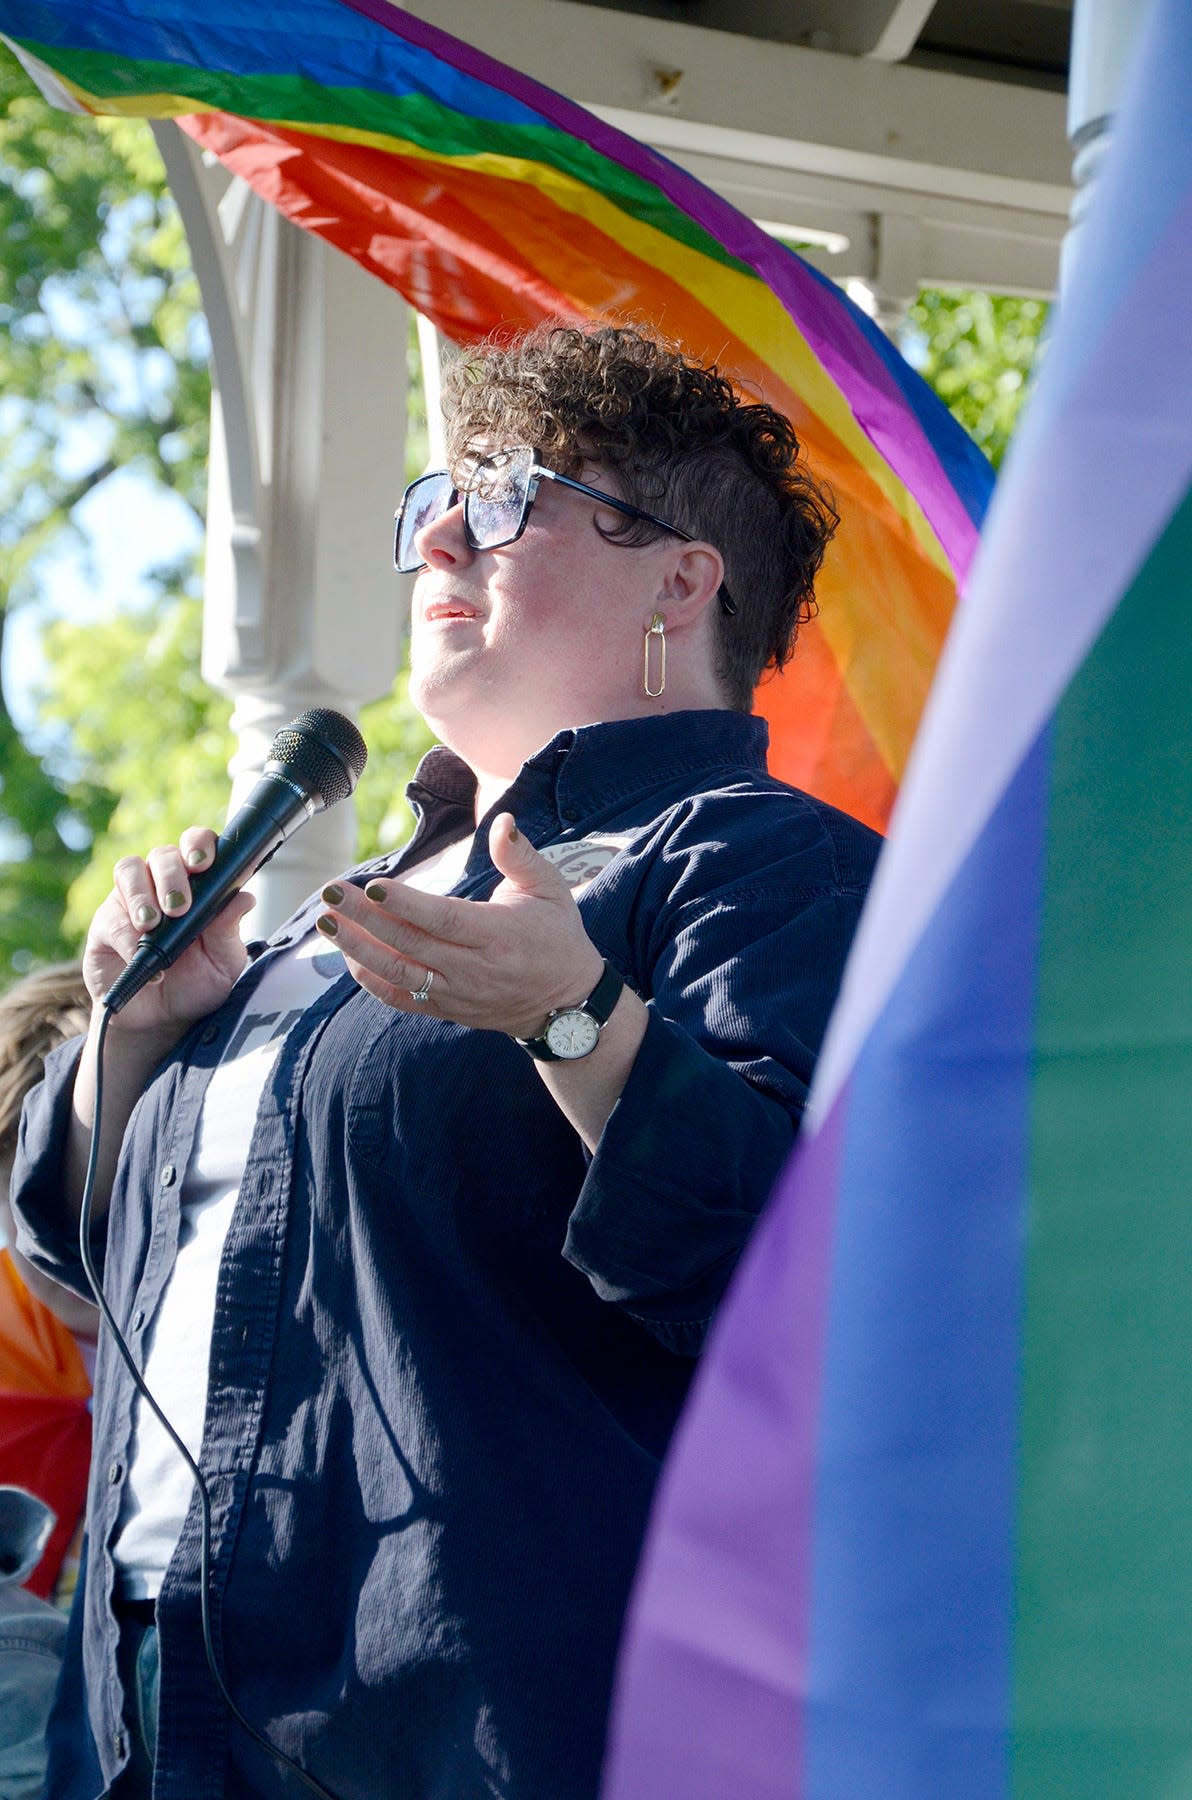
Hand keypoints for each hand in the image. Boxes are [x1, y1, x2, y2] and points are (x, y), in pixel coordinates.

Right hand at [84, 827, 255, 1035]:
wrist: (162, 1020)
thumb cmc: (197, 983)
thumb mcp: (224, 962)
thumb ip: (230, 931)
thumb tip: (245, 898)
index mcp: (198, 885)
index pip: (198, 846)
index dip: (199, 844)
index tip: (204, 863)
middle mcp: (163, 884)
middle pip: (163, 854)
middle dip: (172, 875)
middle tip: (180, 906)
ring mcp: (132, 900)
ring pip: (130, 870)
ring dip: (143, 895)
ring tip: (154, 925)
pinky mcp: (106, 925)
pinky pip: (112, 917)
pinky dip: (127, 936)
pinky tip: (140, 956)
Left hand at [316, 813, 604, 1039]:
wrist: (566, 1003)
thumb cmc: (557, 936)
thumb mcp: (551, 889)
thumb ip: (520, 856)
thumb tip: (502, 822)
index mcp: (499, 934)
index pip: (444, 919)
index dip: (405, 905)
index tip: (372, 887)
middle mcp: (474, 968)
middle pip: (410, 944)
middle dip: (364, 918)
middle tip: (331, 892)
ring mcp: (457, 992)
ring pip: (398, 974)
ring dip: (357, 949)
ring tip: (326, 922)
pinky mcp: (446, 1008)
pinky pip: (401, 998)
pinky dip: (370, 979)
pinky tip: (346, 954)